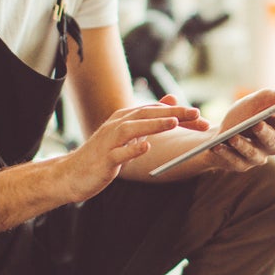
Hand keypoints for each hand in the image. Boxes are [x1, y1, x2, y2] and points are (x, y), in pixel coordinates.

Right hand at [61, 101, 198, 199]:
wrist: (72, 174)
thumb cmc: (103, 155)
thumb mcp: (127, 135)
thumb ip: (148, 120)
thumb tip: (171, 101)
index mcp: (125, 118)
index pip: (155, 110)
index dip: (179, 112)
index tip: (201, 117)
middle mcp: (117, 125)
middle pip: (147, 113)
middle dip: (174, 113)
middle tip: (197, 114)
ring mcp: (109, 142)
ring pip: (132, 128)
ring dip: (154, 124)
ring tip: (174, 122)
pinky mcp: (104, 160)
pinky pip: (118, 154)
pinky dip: (132, 149)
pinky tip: (146, 147)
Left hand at [207, 83, 274, 171]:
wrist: (219, 134)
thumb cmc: (244, 116)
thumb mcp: (259, 101)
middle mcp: (272, 144)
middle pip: (273, 141)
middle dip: (266, 133)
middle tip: (258, 124)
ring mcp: (258, 156)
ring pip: (254, 154)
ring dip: (243, 145)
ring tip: (232, 137)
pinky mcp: (241, 165)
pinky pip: (235, 162)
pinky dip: (226, 154)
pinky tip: (217, 147)